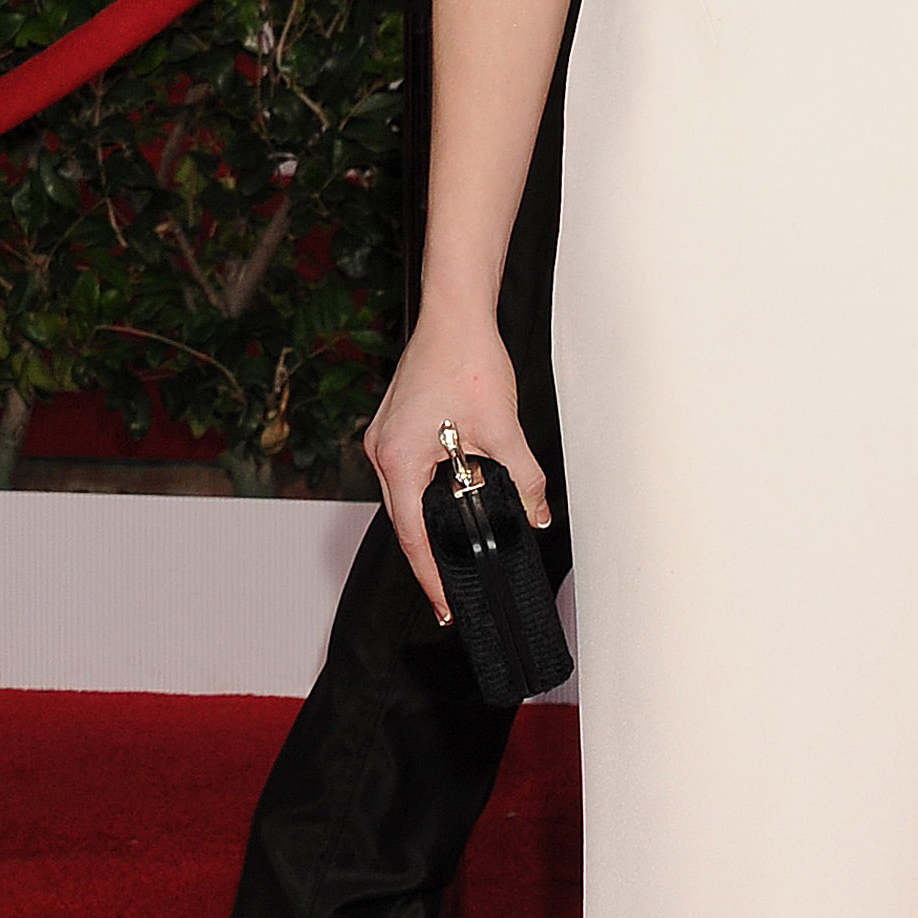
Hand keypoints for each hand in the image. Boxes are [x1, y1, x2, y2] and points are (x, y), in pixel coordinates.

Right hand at [361, 304, 551, 619]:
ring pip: (409, 495)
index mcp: (398, 458)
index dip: (430, 574)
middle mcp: (382, 451)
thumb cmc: (468, 359)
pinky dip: (431, 492)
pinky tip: (454, 502)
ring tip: (457, 553)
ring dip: (433, 520)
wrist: (455, 314)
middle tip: (453, 589)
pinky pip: (411, 473)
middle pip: (406, 518)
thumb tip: (536, 514)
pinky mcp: (396, 427)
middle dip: (432, 553)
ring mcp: (386, 438)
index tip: (445, 603)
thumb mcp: (503, 428)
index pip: (413, 534)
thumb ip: (522, 478)